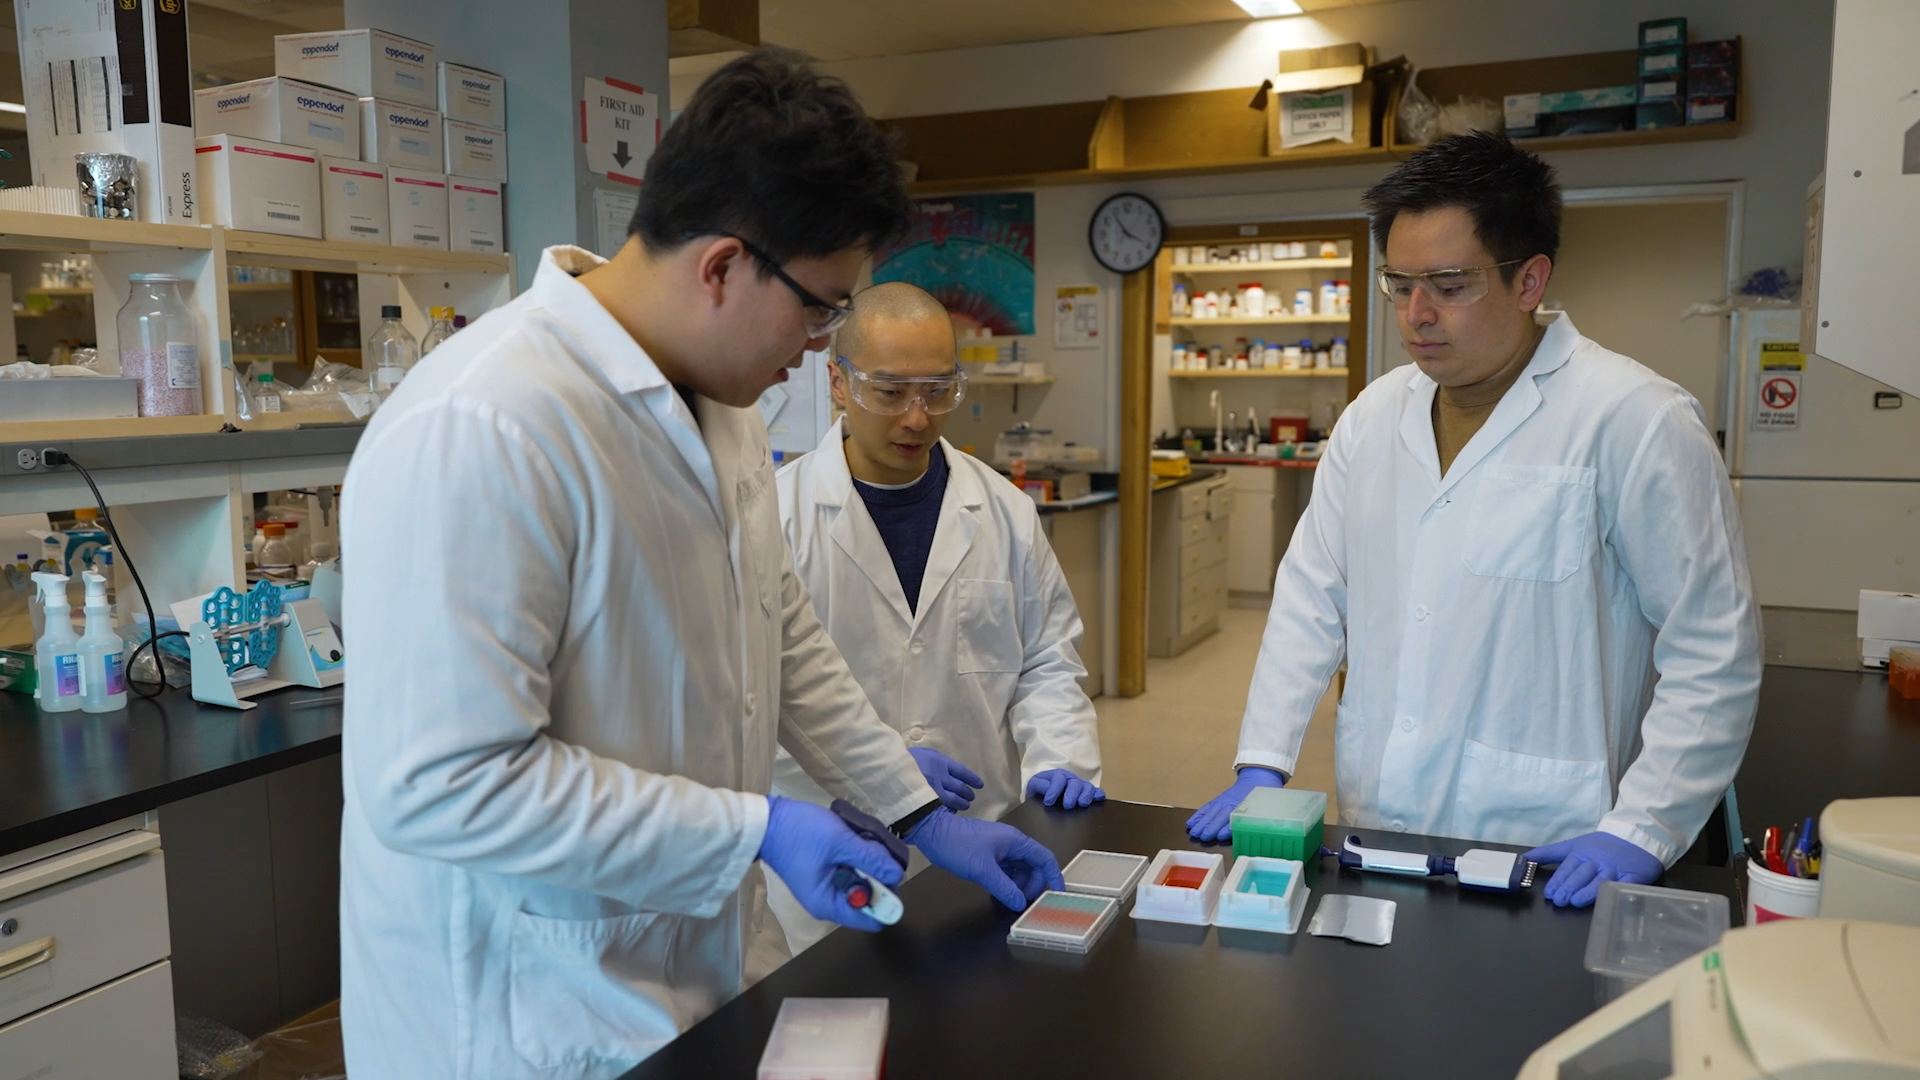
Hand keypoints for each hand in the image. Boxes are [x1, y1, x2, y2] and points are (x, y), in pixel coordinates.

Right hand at [758, 796, 905, 930]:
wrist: (767, 821)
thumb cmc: (800, 834)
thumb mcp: (840, 843)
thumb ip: (870, 859)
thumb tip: (896, 875)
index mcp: (829, 904)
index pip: (872, 920)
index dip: (887, 899)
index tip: (891, 874)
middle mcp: (828, 902)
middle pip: (868, 899)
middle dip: (878, 876)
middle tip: (877, 850)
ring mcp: (825, 887)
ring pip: (861, 882)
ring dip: (868, 863)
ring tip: (864, 840)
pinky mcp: (824, 873)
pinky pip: (850, 872)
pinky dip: (857, 859)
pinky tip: (855, 841)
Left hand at [906, 808, 1063, 910]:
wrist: (932, 832)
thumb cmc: (959, 846)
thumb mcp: (983, 870)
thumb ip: (1004, 888)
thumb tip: (1020, 904)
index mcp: (1016, 841)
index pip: (1045, 858)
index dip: (1053, 876)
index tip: (1057, 895)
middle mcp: (1012, 843)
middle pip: (1033, 866)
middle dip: (1033, 885)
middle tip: (1025, 903)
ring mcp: (1000, 848)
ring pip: (1019, 869)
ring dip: (1019, 885)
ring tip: (1011, 900)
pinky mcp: (989, 854)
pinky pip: (1006, 870)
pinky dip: (1007, 882)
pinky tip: (999, 894)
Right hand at [909, 747, 983, 811]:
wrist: (888, 770)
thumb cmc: (903, 760)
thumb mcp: (922, 754)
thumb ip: (934, 761)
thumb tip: (944, 770)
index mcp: (940, 762)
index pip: (963, 772)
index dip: (972, 779)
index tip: (979, 784)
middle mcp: (941, 777)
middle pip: (961, 787)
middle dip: (968, 793)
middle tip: (971, 797)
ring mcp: (934, 791)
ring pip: (955, 800)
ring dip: (962, 803)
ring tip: (964, 805)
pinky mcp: (928, 803)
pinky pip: (943, 809)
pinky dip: (949, 811)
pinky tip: (951, 812)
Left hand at [1026, 768, 1104, 809]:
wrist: (1046, 790)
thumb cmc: (1042, 788)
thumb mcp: (1035, 785)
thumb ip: (1039, 785)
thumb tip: (1047, 790)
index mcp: (1058, 776)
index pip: (1058, 780)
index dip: (1054, 790)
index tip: (1048, 802)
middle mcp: (1071, 780)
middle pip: (1075, 784)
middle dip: (1072, 794)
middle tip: (1067, 805)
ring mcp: (1081, 786)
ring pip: (1088, 787)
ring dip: (1086, 795)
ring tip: (1082, 804)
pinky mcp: (1089, 794)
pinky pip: (1098, 792)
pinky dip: (1099, 795)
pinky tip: (1098, 799)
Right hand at [1185, 766, 1284, 841]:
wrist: (1258, 776)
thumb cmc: (1265, 794)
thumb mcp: (1271, 804)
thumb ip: (1270, 816)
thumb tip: (1273, 827)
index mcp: (1246, 805)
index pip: (1235, 817)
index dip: (1228, 826)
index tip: (1220, 835)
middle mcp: (1232, 803)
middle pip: (1219, 815)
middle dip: (1210, 826)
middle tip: (1201, 836)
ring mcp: (1224, 801)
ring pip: (1211, 811)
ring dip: (1201, 822)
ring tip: (1193, 832)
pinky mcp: (1219, 800)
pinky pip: (1207, 807)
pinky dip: (1199, 815)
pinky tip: (1191, 823)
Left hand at [1524, 832, 1663, 907]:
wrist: (1636, 834)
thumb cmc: (1601, 844)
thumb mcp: (1573, 845)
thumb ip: (1549, 854)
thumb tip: (1523, 859)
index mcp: (1581, 853)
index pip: (1567, 868)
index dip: (1558, 881)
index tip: (1549, 894)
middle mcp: (1597, 861)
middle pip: (1581, 875)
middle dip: (1569, 887)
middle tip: (1559, 900)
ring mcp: (1615, 869)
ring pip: (1600, 881)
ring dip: (1588, 891)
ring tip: (1576, 901)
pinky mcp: (1634, 876)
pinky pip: (1625, 884)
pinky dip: (1617, 891)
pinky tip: (1608, 899)